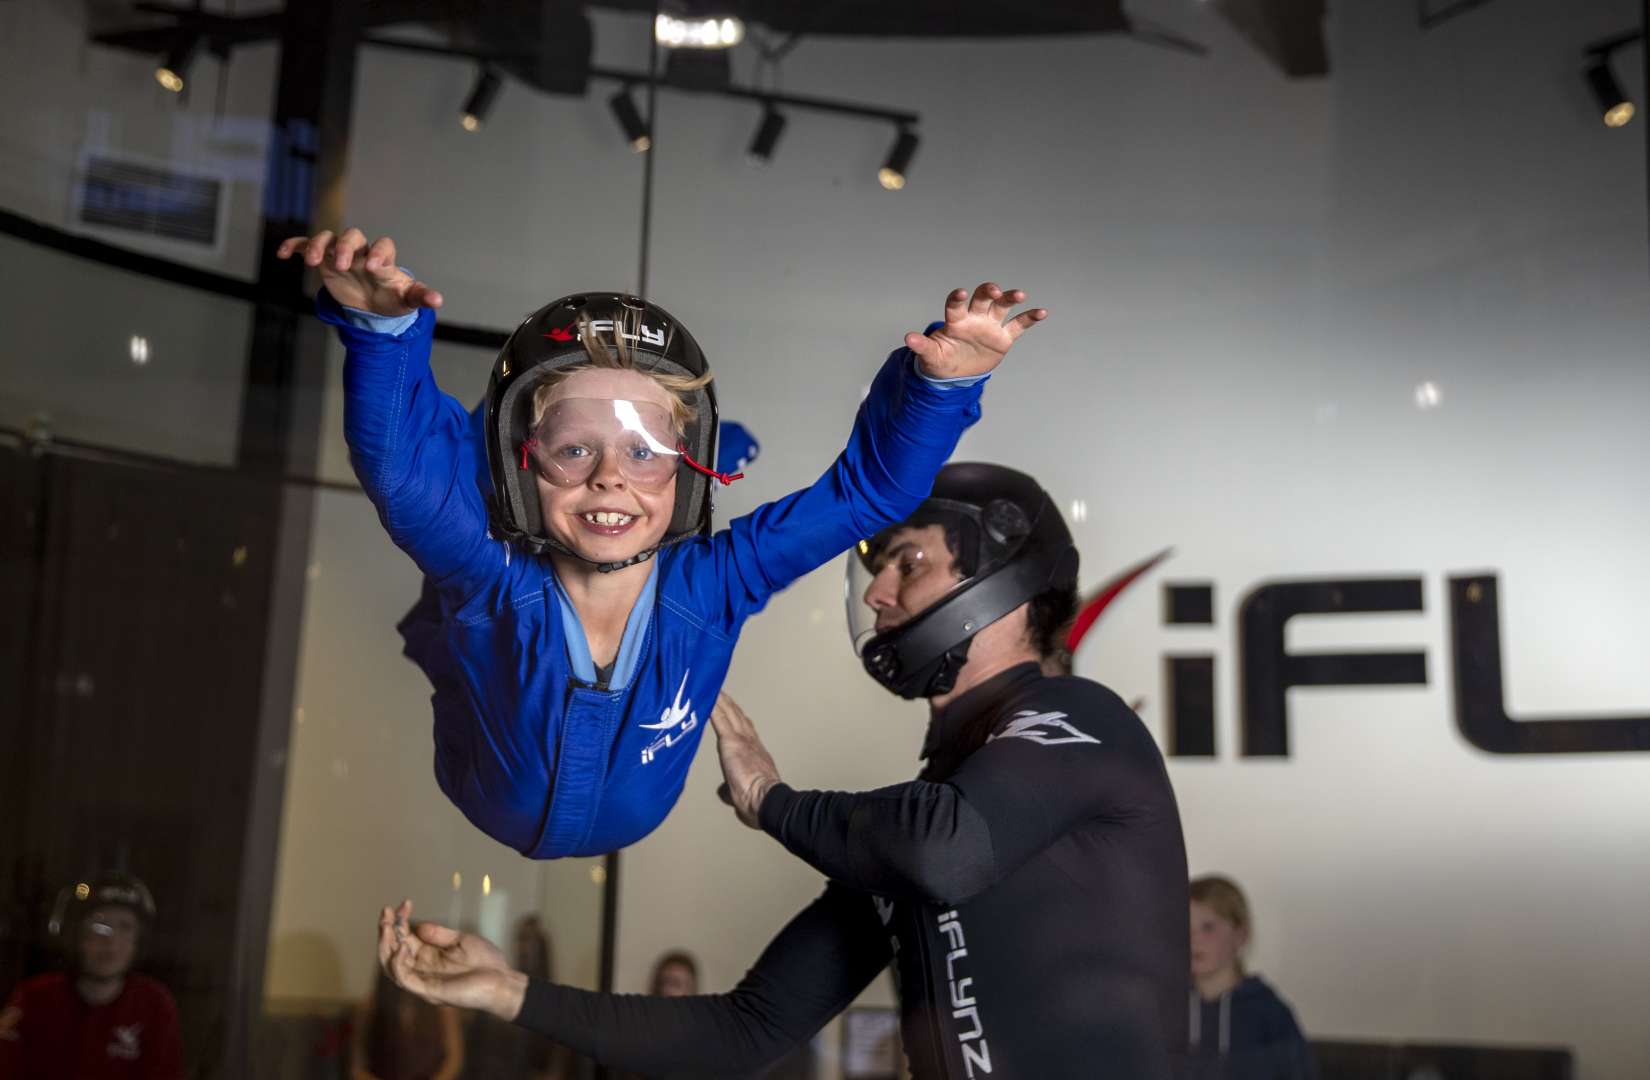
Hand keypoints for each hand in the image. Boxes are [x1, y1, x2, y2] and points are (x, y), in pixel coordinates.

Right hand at [276, 229, 443, 315]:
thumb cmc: (391, 298)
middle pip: (352, 235)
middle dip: (346, 247)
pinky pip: (306, 245)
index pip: (383, 246)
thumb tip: (438, 301)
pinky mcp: (323, 260)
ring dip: (319, 245)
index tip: (374, 267)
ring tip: (313, 262)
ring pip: (328, 237)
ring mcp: (340, 254)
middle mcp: (361, 252)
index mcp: (383, 260)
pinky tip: (283, 254)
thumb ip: (419, 297)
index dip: (379, 253)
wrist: (372, 306)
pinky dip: (294, 245)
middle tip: (343, 265)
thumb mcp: (405, 300)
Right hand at [376, 900, 525, 1017]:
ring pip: (392, 966)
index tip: (404, 903)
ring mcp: (424, 981)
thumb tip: (417, 926)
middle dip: (386, 931)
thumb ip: (439, 935)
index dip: (400, 921)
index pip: (404, 938)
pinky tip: (403, 947)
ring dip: (386, 946)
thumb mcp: (462, 940)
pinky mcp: (429, 991)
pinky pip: (405, 979)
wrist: (503, 981)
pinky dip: (398, 964)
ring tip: (387, 927)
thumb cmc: (486, 963)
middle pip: (392, 951)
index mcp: (428, 957)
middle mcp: (422, 969)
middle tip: (386, 912)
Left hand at [710, 692, 781, 829]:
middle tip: (721, 692)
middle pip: (738, 717)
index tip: (731, 711)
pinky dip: (714, 706)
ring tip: (713, 687)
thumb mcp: (741, 796)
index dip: (737, 720)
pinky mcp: (731, 742)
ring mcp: (741, 740)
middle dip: (729, 705)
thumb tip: (724, 791)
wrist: (765, 799)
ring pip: (729, 713)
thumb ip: (730, 789)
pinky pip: (719, 719)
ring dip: (721, 700)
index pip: (744, 732)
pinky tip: (708, 695)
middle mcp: (750, 743)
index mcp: (754, 754)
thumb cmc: (758, 802)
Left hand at [905, 282, 1046, 379]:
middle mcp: (974, 318)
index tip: (960, 293)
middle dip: (988, 291)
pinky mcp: (1003, 337)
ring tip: (1019, 294)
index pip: (956, 305)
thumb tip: (908, 339)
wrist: (955, 374)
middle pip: (983, 298)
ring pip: (1002, 306)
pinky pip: (1019, 325)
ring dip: (1010, 298)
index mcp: (956, 321)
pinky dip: (1030, 318)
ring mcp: (990, 326)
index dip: (957, 298)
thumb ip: (922, 346)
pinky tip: (1042, 312)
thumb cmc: (940, 360)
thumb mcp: (930, 355)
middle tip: (994, 290)